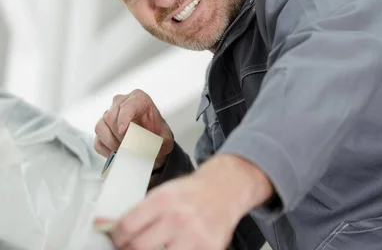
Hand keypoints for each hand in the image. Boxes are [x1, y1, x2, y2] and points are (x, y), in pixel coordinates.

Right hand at [94, 89, 173, 167]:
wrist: (151, 142)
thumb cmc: (158, 134)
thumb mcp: (166, 137)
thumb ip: (163, 141)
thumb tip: (155, 146)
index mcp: (139, 99)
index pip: (127, 105)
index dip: (124, 118)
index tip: (124, 131)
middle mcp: (121, 103)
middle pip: (111, 116)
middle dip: (119, 135)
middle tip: (129, 146)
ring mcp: (108, 115)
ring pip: (100, 127)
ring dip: (111, 142)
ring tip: (124, 150)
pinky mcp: (101, 129)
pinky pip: (97, 140)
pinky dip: (106, 150)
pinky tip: (117, 153)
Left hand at [98, 154, 272, 249]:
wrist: (225, 188)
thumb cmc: (193, 191)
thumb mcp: (163, 193)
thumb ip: (136, 212)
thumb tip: (105, 226)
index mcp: (164, 200)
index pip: (126, 227)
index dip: (116, 236)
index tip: (117, 238)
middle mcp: (179, 218)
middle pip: (138, 247)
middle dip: (130, 248)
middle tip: (133, 244)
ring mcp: (194, 237)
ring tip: (155, 244)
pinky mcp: (208, 249)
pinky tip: (175, 245)